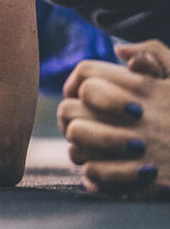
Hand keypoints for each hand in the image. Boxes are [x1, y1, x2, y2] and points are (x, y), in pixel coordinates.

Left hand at [59, 40, 169, 197]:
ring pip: (77, 139)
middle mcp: (138, 114)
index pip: (87, 73)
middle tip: (82, 124)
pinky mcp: (143, 177)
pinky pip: (94, 171)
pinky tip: (102, 173)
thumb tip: (121, 51)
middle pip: (72, 107)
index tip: (78, 95)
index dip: (76, 83)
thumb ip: (157, 56)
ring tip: (88, 150)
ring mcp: (138, 145)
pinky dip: (94, 174)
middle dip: (72, 116)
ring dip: (79, 145)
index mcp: (145, 87)